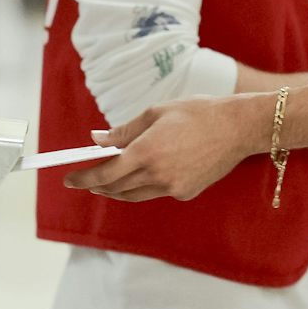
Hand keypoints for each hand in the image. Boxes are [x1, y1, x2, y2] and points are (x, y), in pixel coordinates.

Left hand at [62, 93, 271, 202]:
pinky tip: (142, 175)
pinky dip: (144, 186)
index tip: (69, 179)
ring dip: (117, 190)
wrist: (238, 127)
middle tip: (84, 179)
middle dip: (97, 186)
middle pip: (116, 188)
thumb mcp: (155, 113)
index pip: (105, 174)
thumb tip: (97, 139)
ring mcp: (173, 187)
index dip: (83, 179)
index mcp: (146, 152)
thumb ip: (123, 130)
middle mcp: (157, 175)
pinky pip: (156, 192)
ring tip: (106, 182)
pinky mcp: (186, 193)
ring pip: (135, 195)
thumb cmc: (197, 113)